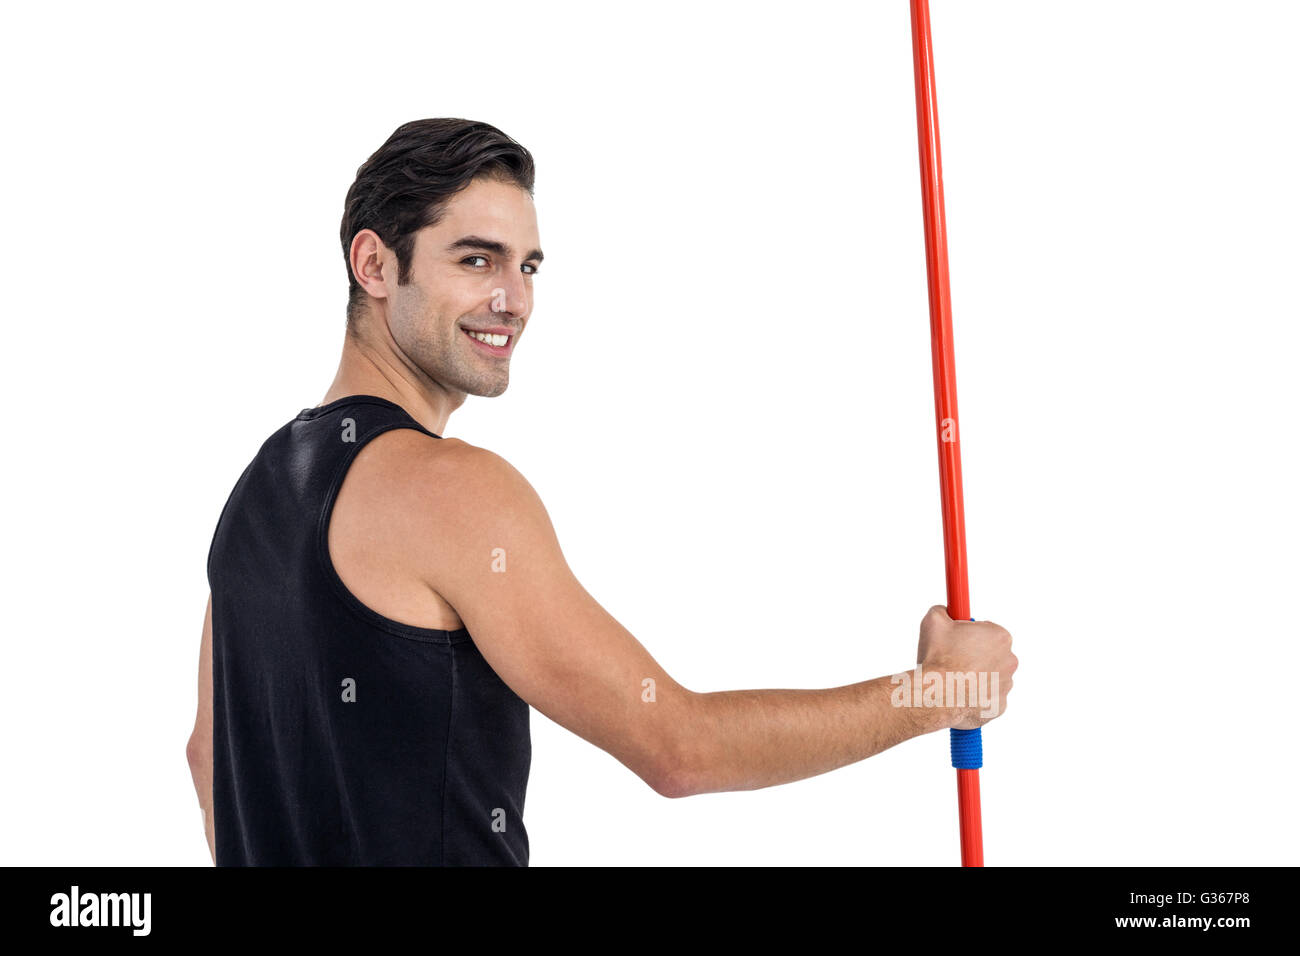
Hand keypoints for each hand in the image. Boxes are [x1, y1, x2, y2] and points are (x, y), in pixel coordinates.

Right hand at [915, 604, 1016, 728]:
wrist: (936, 695)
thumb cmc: (938, 658)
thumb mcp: (934, 620)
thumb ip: (943, 610)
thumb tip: (945, 610)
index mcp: (1000, 637)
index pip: (989, 630)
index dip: (970, 633)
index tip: (958, 638)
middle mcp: (1010, 660)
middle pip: (992, 653)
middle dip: (975, 654)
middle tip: (953, 658)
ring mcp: (1006, 686)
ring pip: (990, 676)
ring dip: (975, 676)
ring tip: (953, 677)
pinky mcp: (999, 706)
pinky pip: (987, 697)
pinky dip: (975, 695)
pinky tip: (958, 693)